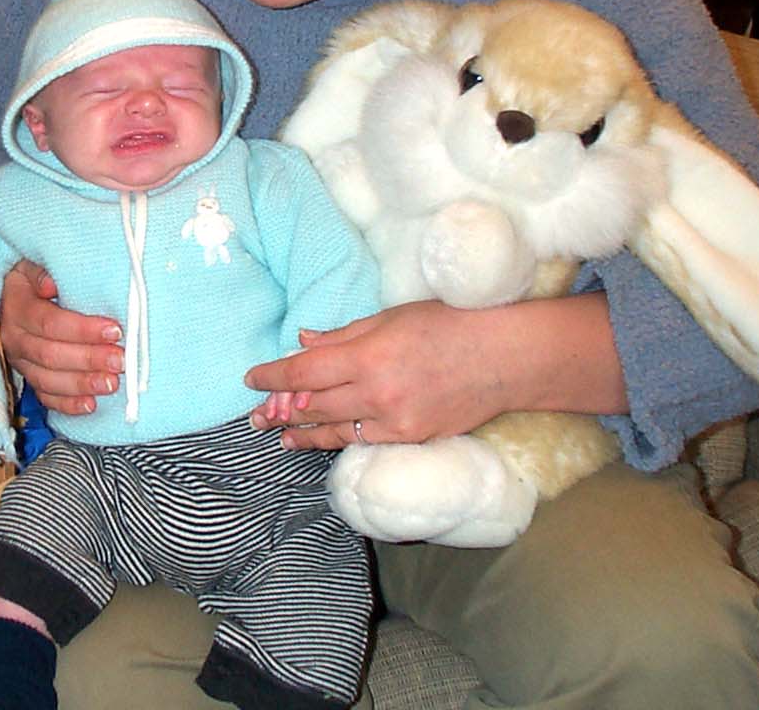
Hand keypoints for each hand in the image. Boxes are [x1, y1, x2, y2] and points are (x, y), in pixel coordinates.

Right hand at [0, 260, 122, 415]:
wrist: (8, 300)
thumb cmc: (31, 281)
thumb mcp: (30, 266)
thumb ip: (41, 272)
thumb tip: (52, 285)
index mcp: (16, 310)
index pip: (49, 323)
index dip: (82, 329)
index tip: (114, 330)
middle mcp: (14, 339)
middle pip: (51, 354)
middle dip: (88, 359)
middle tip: (120, 361)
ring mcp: (20, 363)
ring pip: (49, 380)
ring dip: (82, 383)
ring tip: (112, 384)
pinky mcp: (28, 379)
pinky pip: (45, 397)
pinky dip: (68, 404)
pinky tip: (91, 405)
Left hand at [243, 294, 623, 450]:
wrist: (506, 357)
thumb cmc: (449, 323)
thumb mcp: (391, 317)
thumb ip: (344, 335)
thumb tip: (304, 342)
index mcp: (368, 355)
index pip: (303, 372)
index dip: (272, 376)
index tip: (252, 378)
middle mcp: (377, 393)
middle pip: (312, 405)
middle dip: (279, 409)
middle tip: (255, 415)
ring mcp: (395, 421)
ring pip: (334, 430)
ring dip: (301, 433)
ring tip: (279, 434)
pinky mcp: (413, 438)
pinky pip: (365, 442)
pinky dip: (338, 440)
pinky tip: (321, 440)